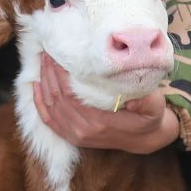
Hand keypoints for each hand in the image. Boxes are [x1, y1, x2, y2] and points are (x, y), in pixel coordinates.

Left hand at [31, 53, 179, 153]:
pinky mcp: (72, 137)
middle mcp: (83, 131)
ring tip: (42, 61)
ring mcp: (75, 135)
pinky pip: (49, 120)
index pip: (70, 94)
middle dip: (49, 73)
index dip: (59, 73)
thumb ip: (147, 101)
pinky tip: (36, 86)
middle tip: (47, 52)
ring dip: (43, 82)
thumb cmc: (148, 117)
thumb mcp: (154, 107)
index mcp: (99, 122)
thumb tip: (134, 97)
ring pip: (50, 107)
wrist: (144, 138)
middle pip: (56, 98)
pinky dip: (39, 102)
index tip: (56, 54)